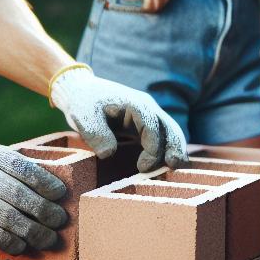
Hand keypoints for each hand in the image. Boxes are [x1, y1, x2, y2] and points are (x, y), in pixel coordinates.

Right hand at [0, 138, 67, 254]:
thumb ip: (5, 163)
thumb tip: (42, 180)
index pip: (26, 169)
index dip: (47, 183)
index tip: (61, 194)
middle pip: (22, 196)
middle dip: (46, 211)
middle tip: (60, 221)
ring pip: (10, 217)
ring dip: (33, 231)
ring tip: (48, 239)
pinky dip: (10, 241)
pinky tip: (21, 246)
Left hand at [50, 66, 186, 170]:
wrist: (82, 91)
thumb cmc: (83, 102)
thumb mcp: (84, 116)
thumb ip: (96, 134)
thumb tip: (109, 154)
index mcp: (134, 104)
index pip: (152, 125)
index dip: (152, 148)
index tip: (142, 167)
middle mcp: (147, 107)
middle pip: (169, 126)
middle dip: (175, 146)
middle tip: (174, 166)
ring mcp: (149, 115)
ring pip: (170, 130)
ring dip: (176, 147)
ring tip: (177, 166)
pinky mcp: (146, 124)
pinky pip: (164, 135)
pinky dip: (169, 147)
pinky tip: (171, 163)